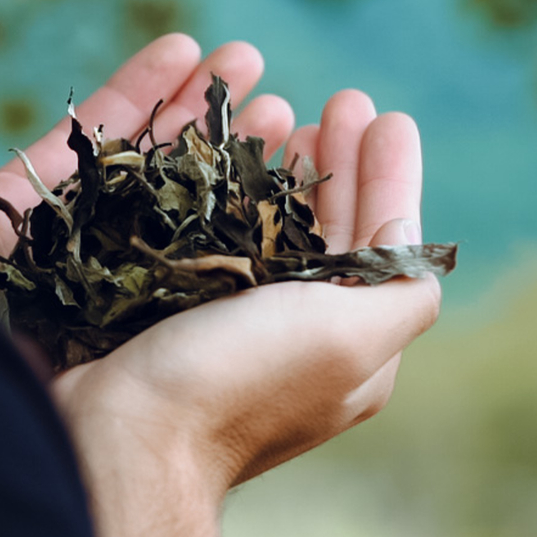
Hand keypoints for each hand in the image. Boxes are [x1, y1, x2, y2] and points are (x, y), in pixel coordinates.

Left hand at [0, 35, 295, 282]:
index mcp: (35, 221)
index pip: (98, 138)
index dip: (142, 89)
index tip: (186, 46)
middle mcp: (87, 253)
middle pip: (157, 166)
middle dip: (204, 111)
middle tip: (251, 62)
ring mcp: (123, 290)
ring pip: (191, 210)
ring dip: (234, 156)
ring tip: (283, 109)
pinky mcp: (154, 328)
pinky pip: (207, 264)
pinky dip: (247, 221)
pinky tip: (285, 179)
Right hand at [47, 92, 439, 536]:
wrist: (121, 434)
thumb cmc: (238, 382)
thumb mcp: (348, 340)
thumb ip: (400, 290)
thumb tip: (414, 241)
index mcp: (344, 341)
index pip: (383, 246)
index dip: (389, 177)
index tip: (387, 117)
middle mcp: (292, 329)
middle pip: (326, 226)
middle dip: (337, 161)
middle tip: (338, 102)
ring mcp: (229, 317)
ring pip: (267, 222)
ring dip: (282, 164)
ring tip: (283, 112)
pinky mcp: (172, 304)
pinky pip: (209, 228)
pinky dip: (221, 185)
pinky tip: (219, 151)